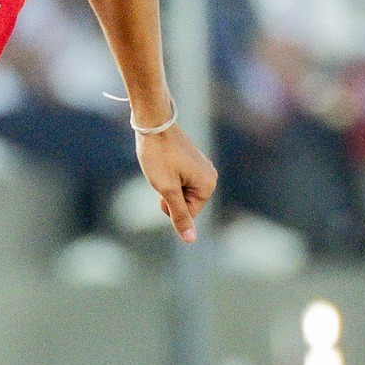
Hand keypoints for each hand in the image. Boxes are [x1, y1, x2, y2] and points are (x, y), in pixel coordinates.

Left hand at [136, 123, 216, 243]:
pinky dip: (168, 177)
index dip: (169, 204)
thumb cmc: (158, 156)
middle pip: (185, 204)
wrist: (153, 123)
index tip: (164, 183)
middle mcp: (210, 177)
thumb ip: (179, 215)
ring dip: (167, 186)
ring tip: (163, 167)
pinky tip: (164, 162)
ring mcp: (203, 168)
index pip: (187, 213)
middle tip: (162, 174)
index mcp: (208, 185)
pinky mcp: (193, 162)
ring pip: (180, 193)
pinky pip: (179, 181)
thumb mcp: (166, 189)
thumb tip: (190, 240)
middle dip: (169, 195)